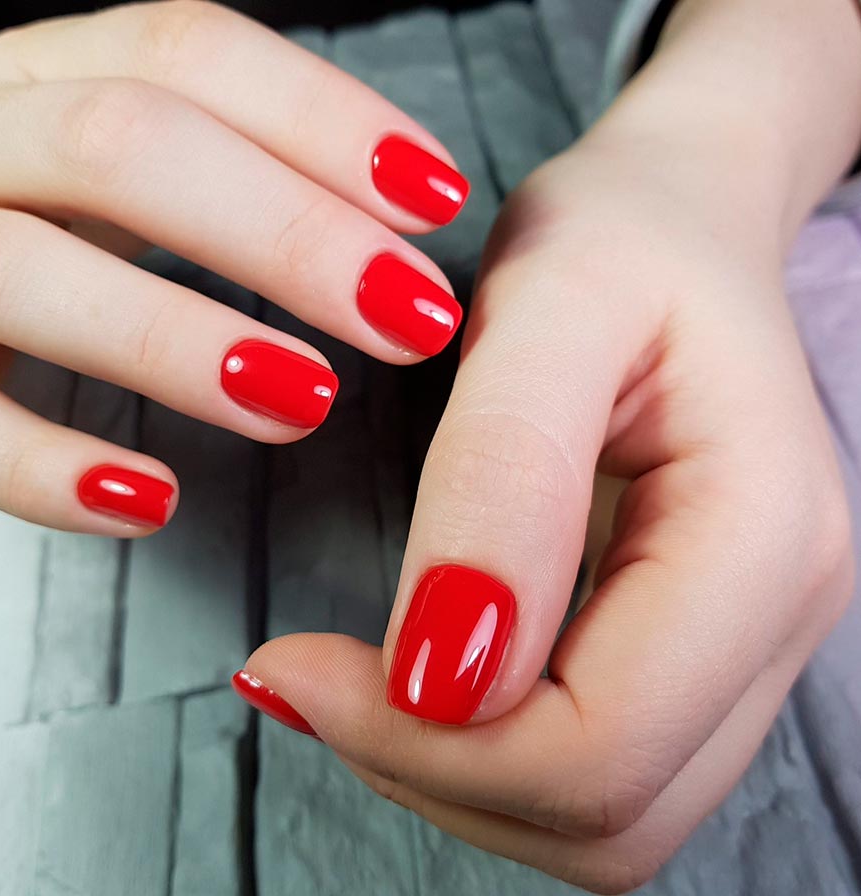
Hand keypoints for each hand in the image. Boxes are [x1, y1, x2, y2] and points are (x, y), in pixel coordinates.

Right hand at [0, 0, 466, 533]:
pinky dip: (47, 468)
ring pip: (26, 272)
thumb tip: (400, 235)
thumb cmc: (56, 226)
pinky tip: (153, 501)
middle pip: (121, 146)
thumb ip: (242, 175)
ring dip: (178, 341)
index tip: (436, 200)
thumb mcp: (135, 171)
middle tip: (411, 316)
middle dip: (288, 233)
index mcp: (47, 77)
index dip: (323, 120)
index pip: (187, 55)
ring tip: (308, 401)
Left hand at [237, 117, 854, 891]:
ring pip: (603, 822)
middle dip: (434, 772)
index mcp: (761, 535)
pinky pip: (596, 774)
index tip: (296, 664)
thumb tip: (444, 675)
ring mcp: (743, 645)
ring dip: (456, 779)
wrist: (681, 222)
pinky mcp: (693, 648)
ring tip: (353, 682)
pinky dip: (487, 759)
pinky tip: (416, 680)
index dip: (431, 741)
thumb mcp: (552, 304)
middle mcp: (777, 617)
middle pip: (607, 812)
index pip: (603, 743)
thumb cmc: (623, 236)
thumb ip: (502, 481)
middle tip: (310, 679)